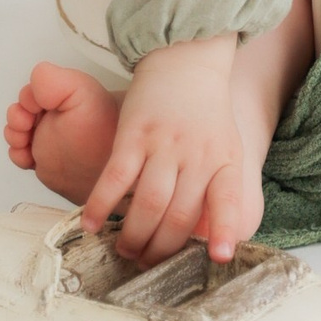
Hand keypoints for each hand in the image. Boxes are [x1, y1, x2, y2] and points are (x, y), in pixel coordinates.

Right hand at [81, 35, 251, 265]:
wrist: (186, 58)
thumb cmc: (206, 111)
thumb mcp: (226, 147)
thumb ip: (221, 189)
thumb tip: (211, 240)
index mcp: (223, 160)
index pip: (229, 199)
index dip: (225, 230)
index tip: (220, 258)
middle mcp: (195, 155)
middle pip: (178, 215)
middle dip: (161, 250)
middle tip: (146, 263)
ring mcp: (164, 144)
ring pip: (148, 203)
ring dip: (133, 236)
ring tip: (125, 250)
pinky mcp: (134, 133)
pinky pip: (115, 177)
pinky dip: (101, 204)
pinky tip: (91, 223)